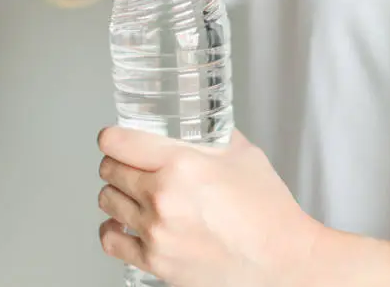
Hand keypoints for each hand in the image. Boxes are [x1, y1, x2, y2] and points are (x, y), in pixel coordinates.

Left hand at [97, 128, 319, 286]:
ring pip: (107, 201)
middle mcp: (161, 197)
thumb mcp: (242, 153)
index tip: (113, 137)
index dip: (111, 136)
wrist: (282, 261)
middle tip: (127, 162)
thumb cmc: (267, 209)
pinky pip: (111, 240)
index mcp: (181, 164)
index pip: (119, 142)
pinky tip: (123, 221)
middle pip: (109, 170)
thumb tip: (197, 125)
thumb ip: (212, 135)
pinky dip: (112, 227)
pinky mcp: (156, 262)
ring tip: (129, 190)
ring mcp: (156, 232)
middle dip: (115, 161)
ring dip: (115, 191)